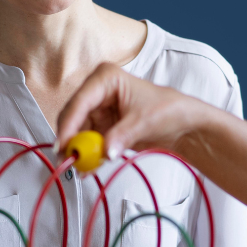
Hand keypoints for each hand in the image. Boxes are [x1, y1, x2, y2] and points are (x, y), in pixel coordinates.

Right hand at [56, 63, 217, 160]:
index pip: (80, 101)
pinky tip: (89, 168)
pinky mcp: (101, 126)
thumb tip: (105, 152)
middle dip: (70, 139)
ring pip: (77, 131)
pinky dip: (88, 155)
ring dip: (78, 150)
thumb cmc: (168, 110)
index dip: (69, 124)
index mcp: (106, 78)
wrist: (183, 123)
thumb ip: (122, 136)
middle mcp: (97, 91)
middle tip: (69, 160)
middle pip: (73, 116)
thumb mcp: (144, 122)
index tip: (64, 145)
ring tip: (82, 168)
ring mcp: (98, 110)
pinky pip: (87, 142)